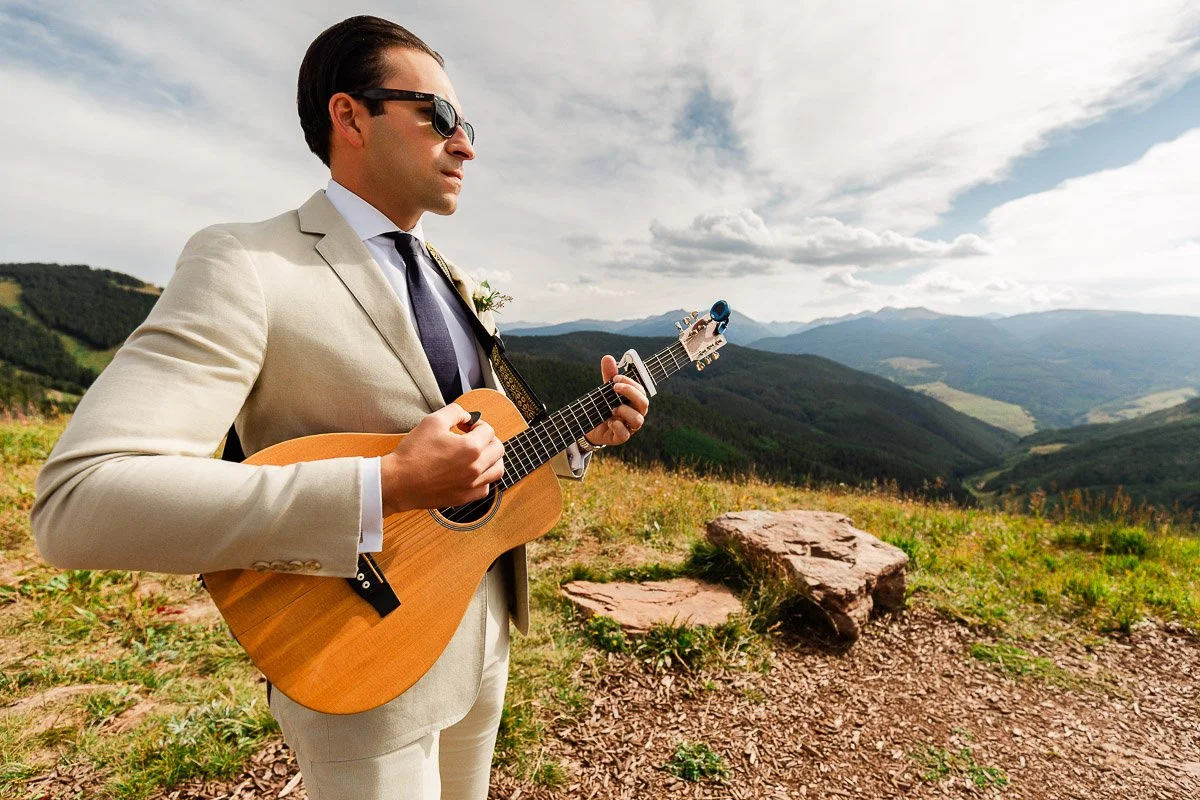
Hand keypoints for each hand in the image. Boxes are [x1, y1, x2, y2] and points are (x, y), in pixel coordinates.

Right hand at [380, 404, 503, 515]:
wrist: (398, 482)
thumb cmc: (413, 453)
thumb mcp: (432, 421)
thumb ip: (455, 412)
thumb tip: (467, 416)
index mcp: (471, 448)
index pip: (488, 430)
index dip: (477, 423)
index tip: (466, 426)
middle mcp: (476, 468)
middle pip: (498, 449)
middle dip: (488, 439)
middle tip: (473, 437)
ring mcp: (472, 485)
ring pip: (497, 470)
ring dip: (491, 459)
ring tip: (477, 454)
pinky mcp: (464, 497)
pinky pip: (485, 488)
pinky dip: (484, 478)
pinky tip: (471, 472)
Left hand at [584, 354, 649, 446]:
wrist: (589, 426)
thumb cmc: (603, 406)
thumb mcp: (605, 390)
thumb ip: (609, 375)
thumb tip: (608, 357)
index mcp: (635, 401)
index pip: (641, 390)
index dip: (630, 383)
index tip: (615, 378)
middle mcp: (636, 413)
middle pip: (644, 403)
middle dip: (630, 393)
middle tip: (614, 387)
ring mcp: (630, 426)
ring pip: (638, 420)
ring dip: (625, 411)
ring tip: (612, 408)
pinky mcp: (621, 437)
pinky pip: (625, 434)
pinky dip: (618, 426)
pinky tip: (609, 421)